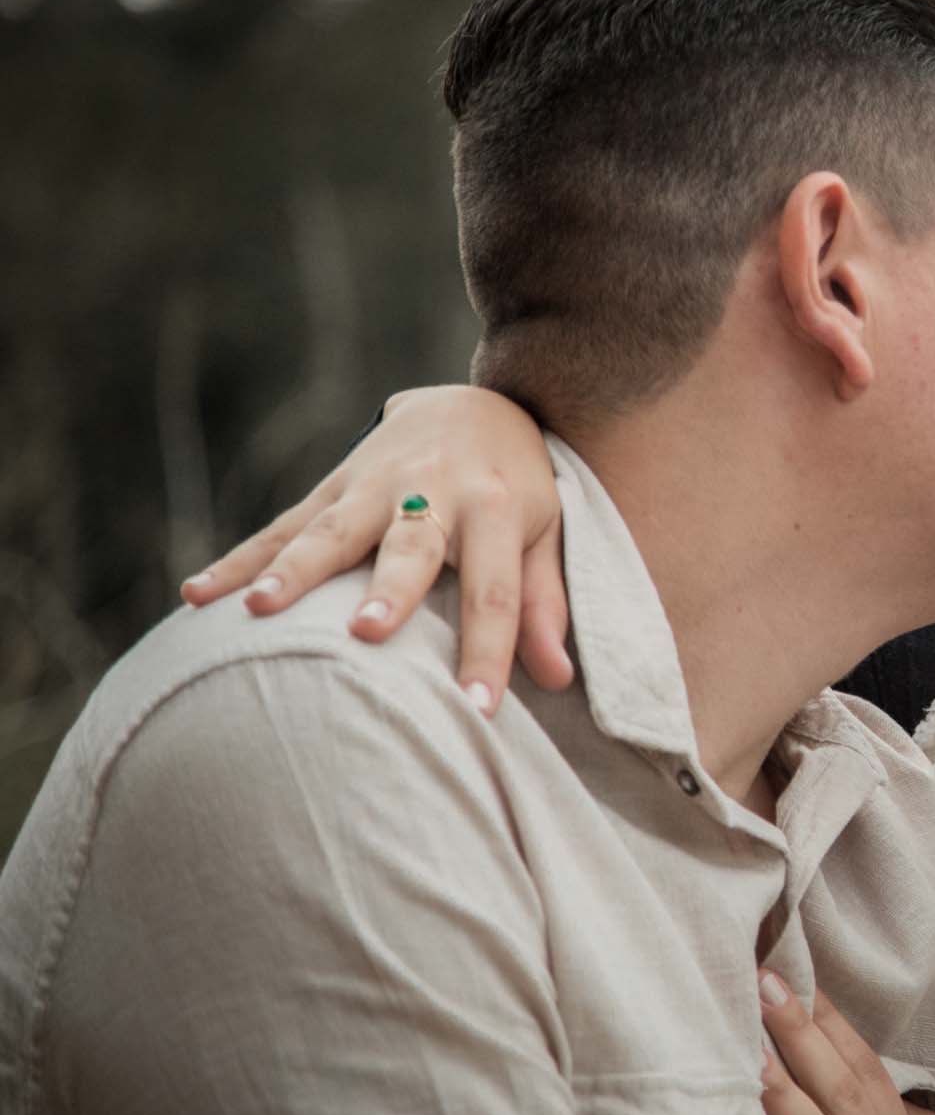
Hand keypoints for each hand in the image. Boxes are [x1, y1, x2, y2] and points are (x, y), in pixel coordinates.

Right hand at [180, 385, 573, 712]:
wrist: (470, 405)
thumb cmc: (514, 487)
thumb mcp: (544, 532)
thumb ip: (543, 602)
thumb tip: (558, 680)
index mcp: (495, 508)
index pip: (498, 589)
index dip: (491, 650)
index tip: (478, 709)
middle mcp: (432, 491)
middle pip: (409, 546)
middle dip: (388, 588)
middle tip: (367, 632)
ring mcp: (374, 485)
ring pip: (332, 529)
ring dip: (295, 569)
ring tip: (259, 610)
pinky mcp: (332, 486)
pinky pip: (281, 527)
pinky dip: (239, 560)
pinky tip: (196, 594)